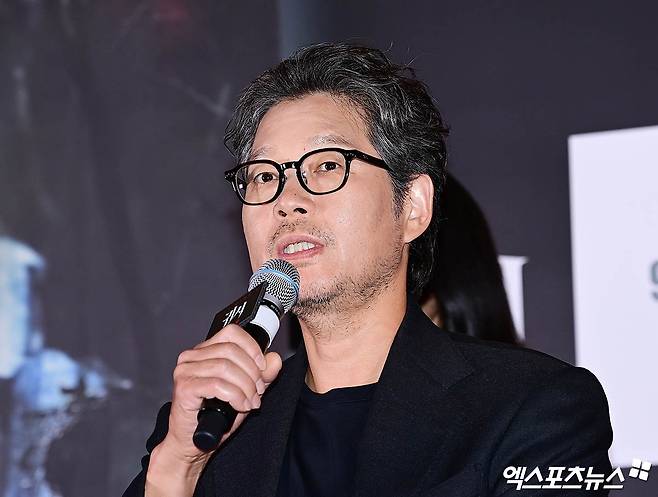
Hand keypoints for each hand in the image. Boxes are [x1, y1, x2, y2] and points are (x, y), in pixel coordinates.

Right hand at [156, 324, 281, 468]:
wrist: (192, 443)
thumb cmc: (214, 417)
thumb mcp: (246, 391)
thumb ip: (261, 375)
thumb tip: (274, 359)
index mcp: (205, 351)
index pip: (232, 333)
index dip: (252, 347)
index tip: (263, 367)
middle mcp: (191, 357)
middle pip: (231, 350)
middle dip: (252, 372)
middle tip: (258, 392)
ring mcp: (185, 371)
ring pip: (225, 367)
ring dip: (245, 387)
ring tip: (251, 402)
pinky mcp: (184, 388)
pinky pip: (217, 385)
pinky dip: (235, 396)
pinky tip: (241, 406)